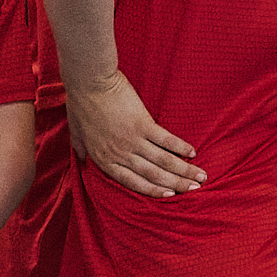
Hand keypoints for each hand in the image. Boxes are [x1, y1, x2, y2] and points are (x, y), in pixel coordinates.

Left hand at [65, 72, 202, 197]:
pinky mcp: (142, 124)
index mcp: (104, 159)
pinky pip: (166, 140)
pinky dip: (181, 147)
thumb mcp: (75, 131)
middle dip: (177, 184)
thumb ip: (81, 147)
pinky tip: (193, 153)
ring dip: (185, 170)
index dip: (154, 191)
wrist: (88, 81)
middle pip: (153, 175)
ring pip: (163, 161)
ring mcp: (132, 140)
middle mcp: (120, 154)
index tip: (171, 195)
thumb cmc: (80, 103)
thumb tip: (80, 158)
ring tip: (201, 177)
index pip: (133, 182)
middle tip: (196, 190)